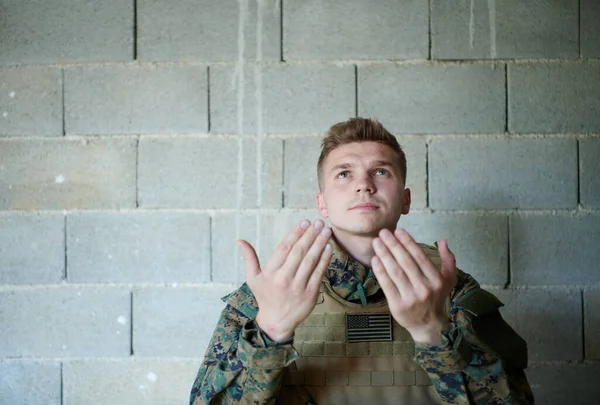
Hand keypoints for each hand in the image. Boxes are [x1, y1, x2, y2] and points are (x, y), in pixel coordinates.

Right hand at [238, 219, 332, 341]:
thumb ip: (249, 258)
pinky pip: (319, 273)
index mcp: (270, 273)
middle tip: (318, 222)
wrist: (277, 322)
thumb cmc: (265, 296)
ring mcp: (298, 287)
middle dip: (310, 235)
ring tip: (326, 231)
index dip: (295, 233)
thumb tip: (240, 241)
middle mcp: (284, 279)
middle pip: (299, 252)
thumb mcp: (253, 278)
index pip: (284, 248)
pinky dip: (325, 259)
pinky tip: (328, 247)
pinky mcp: (310, 293)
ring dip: (320, 244)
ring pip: (311, 261)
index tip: (304, 222)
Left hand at [371, 228, 456, 344]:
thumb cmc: (437, 297)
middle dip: (393, 245)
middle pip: (406, 262)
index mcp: (437, 280)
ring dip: (384, 255)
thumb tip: (442, 241)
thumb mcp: (449, 279)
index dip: (408, 242)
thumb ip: (448, 259)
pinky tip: (375, 259)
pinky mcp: (398, 305)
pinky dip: (380, 271)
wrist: (429, 325)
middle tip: (383, 232)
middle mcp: (425, 288)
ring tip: (376, 242)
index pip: (420, 257)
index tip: (398, 230)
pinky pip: (387, 285)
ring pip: (395, 272)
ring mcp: (411, 298)